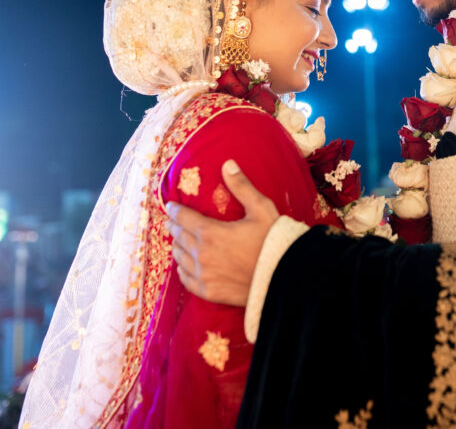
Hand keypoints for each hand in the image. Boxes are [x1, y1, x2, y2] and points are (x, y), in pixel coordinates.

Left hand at [167, 160, 279, 304]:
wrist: (284, 277)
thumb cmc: (273, 240)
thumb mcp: (260, 208)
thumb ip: (241, 186)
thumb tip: (227, 163)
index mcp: (210, 232)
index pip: (182, 218)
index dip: (174, 210)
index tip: (170, 206)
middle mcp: (201, 254)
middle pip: (178, 237)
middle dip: (174, 227)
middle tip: (172, 222)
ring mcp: (203, 275)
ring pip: (179, 257)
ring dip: (178, 246)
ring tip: (179, 240)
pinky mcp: (208, 292)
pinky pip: (185, 279)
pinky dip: (182, 269)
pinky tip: (185, 265)